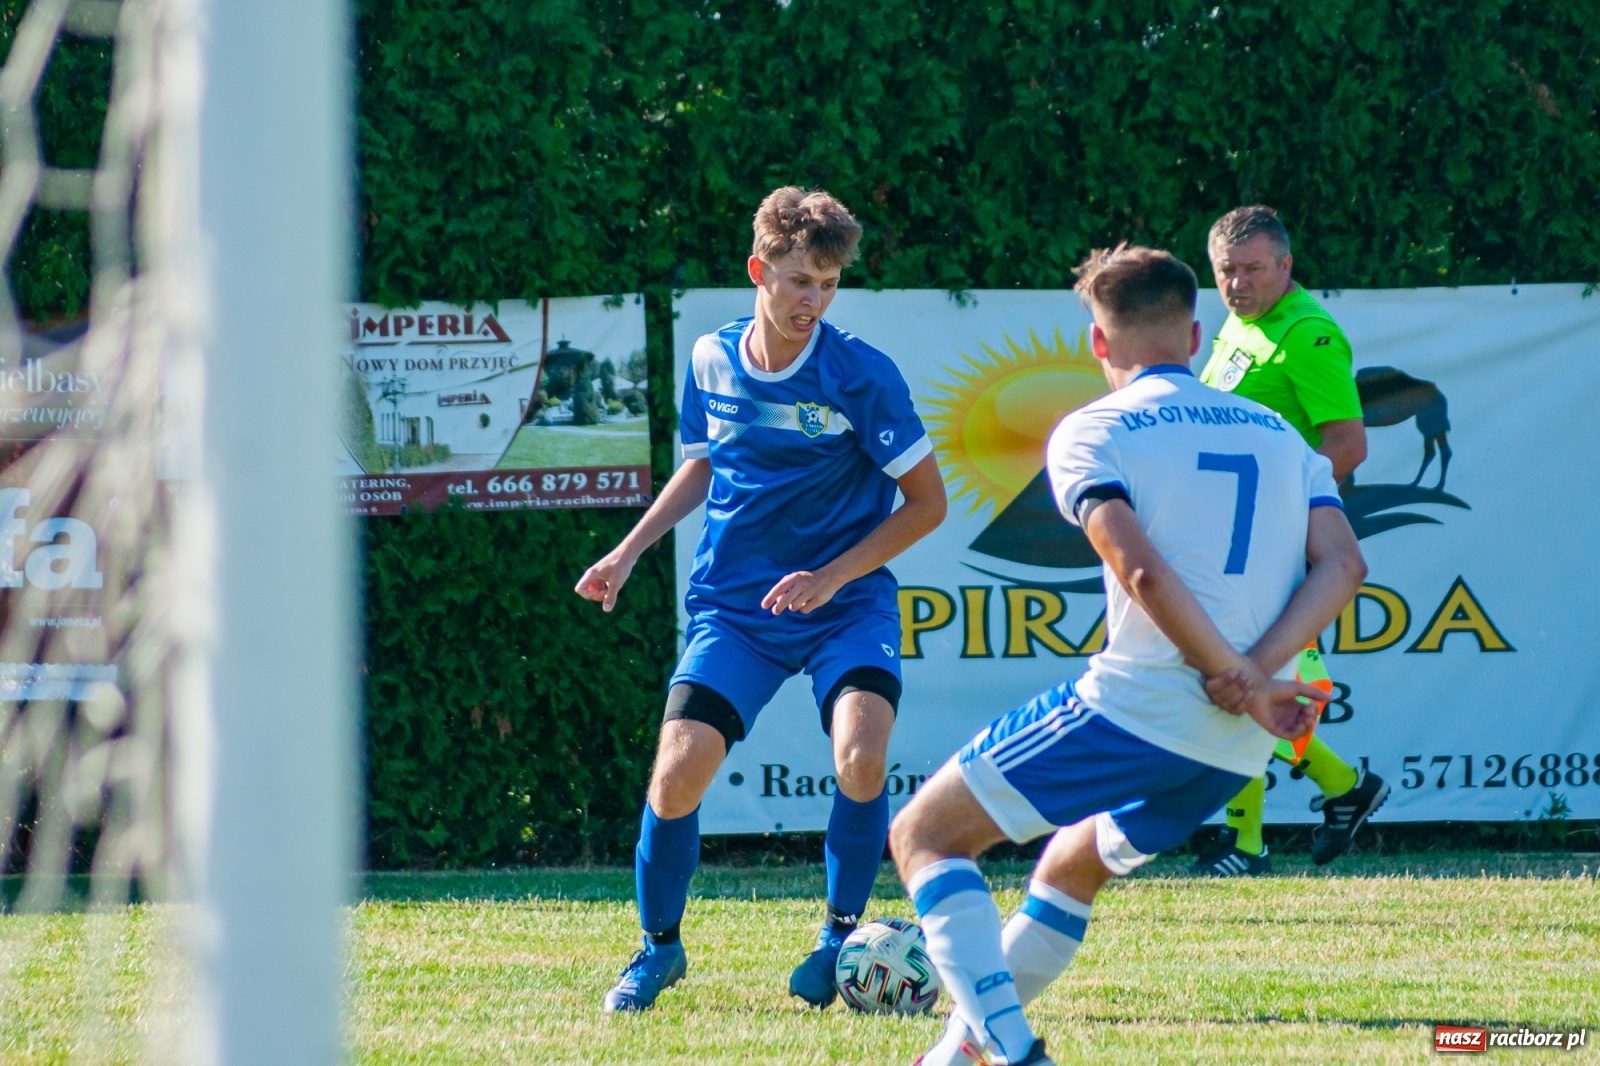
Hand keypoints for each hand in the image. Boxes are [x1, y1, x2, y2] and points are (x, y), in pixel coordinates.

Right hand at [574, 547, 636, 611]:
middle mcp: (593, 575)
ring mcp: (598, 576)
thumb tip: (606, 610)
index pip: (579, 589)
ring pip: (595, 590)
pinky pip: (601, 587)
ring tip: (612, 588)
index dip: (587, 595)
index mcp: (591, 575)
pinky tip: (615, 585)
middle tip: (607, 592)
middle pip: (587, 591)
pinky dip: (607, 589)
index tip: (599, 592)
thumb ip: (610, 597)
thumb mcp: (616, 583)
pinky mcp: (604, 576)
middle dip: (596, 596)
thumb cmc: (621, 566)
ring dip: (602, 593)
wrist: (628, 554)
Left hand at [760, 569, 843, 614]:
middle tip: (775, 612)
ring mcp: (810, 591)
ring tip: (800, 601)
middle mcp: (801, 584)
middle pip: (785, 600)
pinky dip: (804, 608)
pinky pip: (805, 610)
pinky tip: (809, 602)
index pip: (778, 588)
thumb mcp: (795, 580)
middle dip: (779, 607)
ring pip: (794, 607)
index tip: (764, 606)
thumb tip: (776, 601)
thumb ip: (785, 588)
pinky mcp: (818, 599)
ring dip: (794, 607)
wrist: (829, 577)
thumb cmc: (807, 580)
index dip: (770, 598)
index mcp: (794, 577)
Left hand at [1205, 668, 1325, 740]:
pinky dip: (1298, 733)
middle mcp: (1290, 717)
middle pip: (1307, 725)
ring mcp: (1283, 724)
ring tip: (1306, 718)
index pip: (1310, 715)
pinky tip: (1300, 725)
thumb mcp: (1298, 688)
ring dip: (1306, 727)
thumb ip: (1314, 693)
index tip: (1312, 705)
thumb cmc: (1276, 687)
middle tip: (1309, 712)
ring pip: (1300, 732)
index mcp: (1296, 708)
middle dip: (1311, 720)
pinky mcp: (1276, 730)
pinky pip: (1290, 736)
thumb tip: (1331, 699)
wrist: (1259, 690)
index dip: (1313, 712)